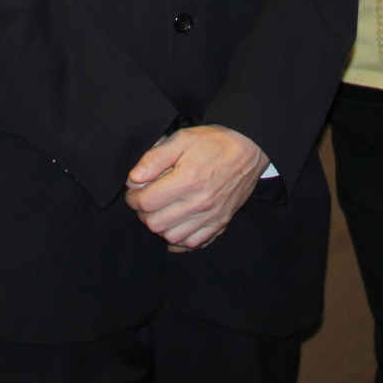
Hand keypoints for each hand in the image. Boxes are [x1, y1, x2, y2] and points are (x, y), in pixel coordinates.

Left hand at [124, 125, 268, 251]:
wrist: (249, 149)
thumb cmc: (215, 142)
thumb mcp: (183, 139)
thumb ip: (155, 158)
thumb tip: (134, 178)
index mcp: (187, 180)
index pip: (147, 202)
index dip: (133, 198)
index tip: (134, 191)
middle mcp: (199, 203)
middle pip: (156, 223)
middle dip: (143, 213)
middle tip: (144, 201)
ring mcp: (211, 216)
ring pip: (172, 237)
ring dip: (160, 226)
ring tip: (159, 211)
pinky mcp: (220, 222)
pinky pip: (194, 243)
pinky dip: (180, 240)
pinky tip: (175, 228)